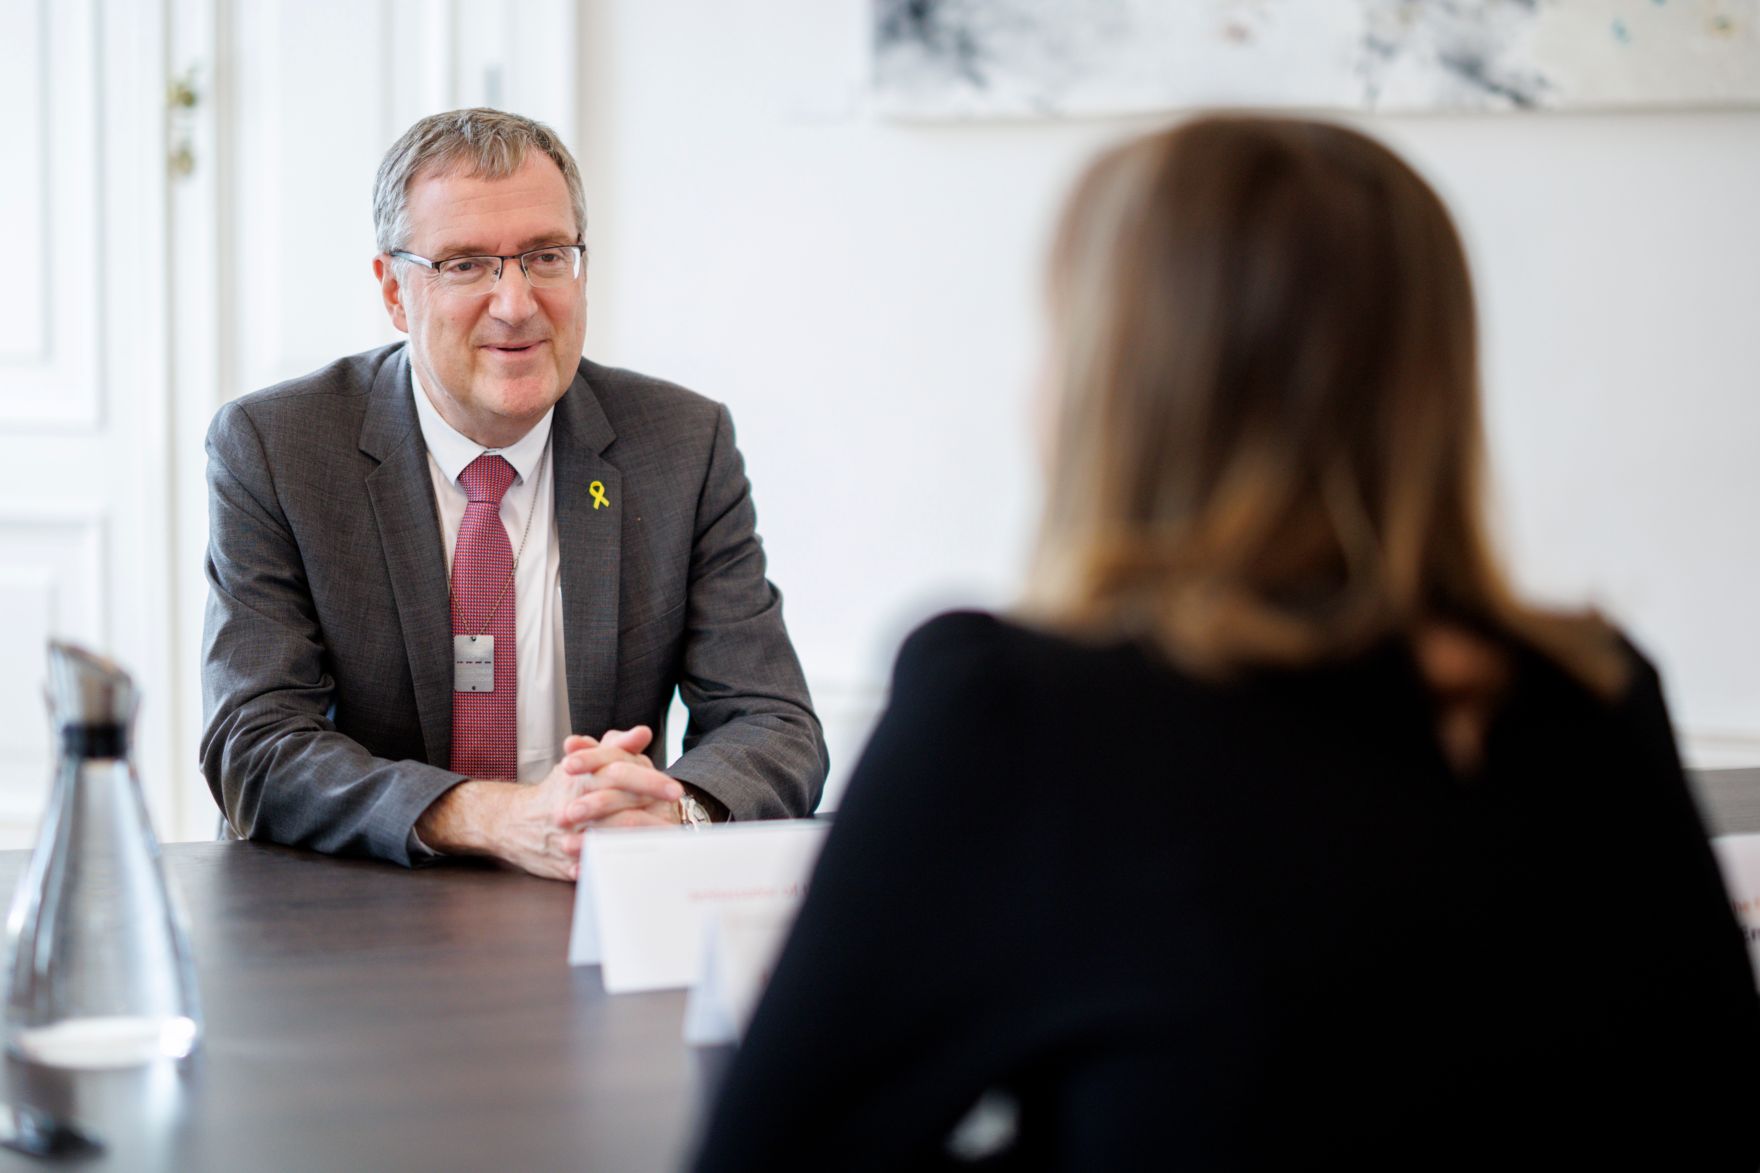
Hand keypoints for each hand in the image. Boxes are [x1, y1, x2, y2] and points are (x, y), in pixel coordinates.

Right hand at [413, 726, 682, 880]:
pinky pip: (592, 865)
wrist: (514, 822)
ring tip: (666, 843)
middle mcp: (574, 805)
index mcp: (582, 777)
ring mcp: (567, 835)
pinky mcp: (563, 863)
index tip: (676, 790)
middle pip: (618, 806)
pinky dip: (614, 865)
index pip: (621, 773)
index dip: (651, 781)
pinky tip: (639, 864)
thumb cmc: (559, 789)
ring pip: (607, 838)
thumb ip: (615, 746)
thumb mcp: (585, 763)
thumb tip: (642, 733)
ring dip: (639, 841)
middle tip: (678, 819)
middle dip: (652, 813)